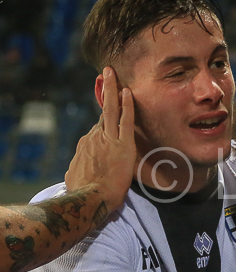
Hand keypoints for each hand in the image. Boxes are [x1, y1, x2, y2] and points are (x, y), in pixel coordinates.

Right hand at [65, 67, 135, 212]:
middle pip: (102, 112)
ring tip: (112, 72)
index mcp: (86, 145)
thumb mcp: (75, 177)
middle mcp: (95, 137)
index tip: (109, 108)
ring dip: (112, 89)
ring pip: (110, 109)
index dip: (105, 119)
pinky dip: (126, 105)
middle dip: (105, 91)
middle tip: (107, 73)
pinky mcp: (122, 144)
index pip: (98, 128)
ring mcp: (108, 139)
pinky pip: (125, 120)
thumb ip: (77, 170)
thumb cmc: (84, 193)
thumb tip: (73, 174)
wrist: (91, 199)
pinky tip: (127, 91)